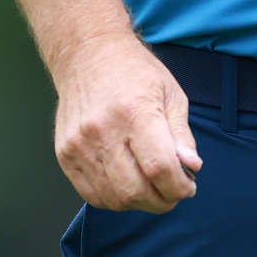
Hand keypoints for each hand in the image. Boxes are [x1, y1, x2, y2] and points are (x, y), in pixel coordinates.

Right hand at [52, 31, 200, 212]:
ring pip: (114, 198)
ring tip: (151, 189)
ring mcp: (80, 145)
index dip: (179, 187)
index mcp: (136, 112)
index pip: (160, 168)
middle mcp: (103, 131)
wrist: (87, 54)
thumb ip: (182, 135)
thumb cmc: (134, 72)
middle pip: (135, 190)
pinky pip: (92, 195)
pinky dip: (114, 199)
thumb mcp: (171, 94)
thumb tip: (191, 167)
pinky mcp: (65, 154)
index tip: (188, 187)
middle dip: (162, 201)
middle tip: (173, 192)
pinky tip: (127, 185)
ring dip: (139, 203)